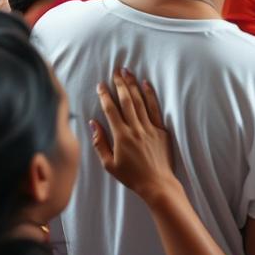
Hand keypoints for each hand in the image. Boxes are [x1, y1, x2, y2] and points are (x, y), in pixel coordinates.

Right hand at [92, 68, 178, 204]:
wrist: (157, 183)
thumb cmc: (131, 176)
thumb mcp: (109, 164)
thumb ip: (100, 142)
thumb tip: (93, 123)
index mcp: (121, 136)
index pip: (111, 110)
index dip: (105, 96)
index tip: (100, 84)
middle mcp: (136, 128)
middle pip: (126, 101)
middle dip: (120, 84)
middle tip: (115, 70)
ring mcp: (150, 128)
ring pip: (140, 101)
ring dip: (133, 85)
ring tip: (128, 72)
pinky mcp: (161, 130)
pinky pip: (155, 109)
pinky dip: (151, 95)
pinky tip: (146, 84)